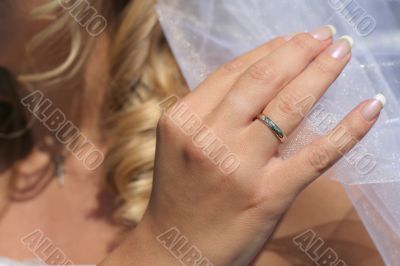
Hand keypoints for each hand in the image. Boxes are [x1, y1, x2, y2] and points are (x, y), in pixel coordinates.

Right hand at [104, 26, 383, 265]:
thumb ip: (212, 111)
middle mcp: (209, 137)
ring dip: (322, 72)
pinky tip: (370, 106)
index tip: (293, 38)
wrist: (176, 250)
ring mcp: (240, 165)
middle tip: (324, 36)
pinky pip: (317, 154)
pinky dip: (349, 129)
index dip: (268, 50)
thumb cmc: (181, 195)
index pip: (232, 72)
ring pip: (290, 106)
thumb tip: (260, 77)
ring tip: (341, 52)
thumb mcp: (182, 143)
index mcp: (183, 120)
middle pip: (262, 80)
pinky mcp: (270, 194)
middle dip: (300, 50)